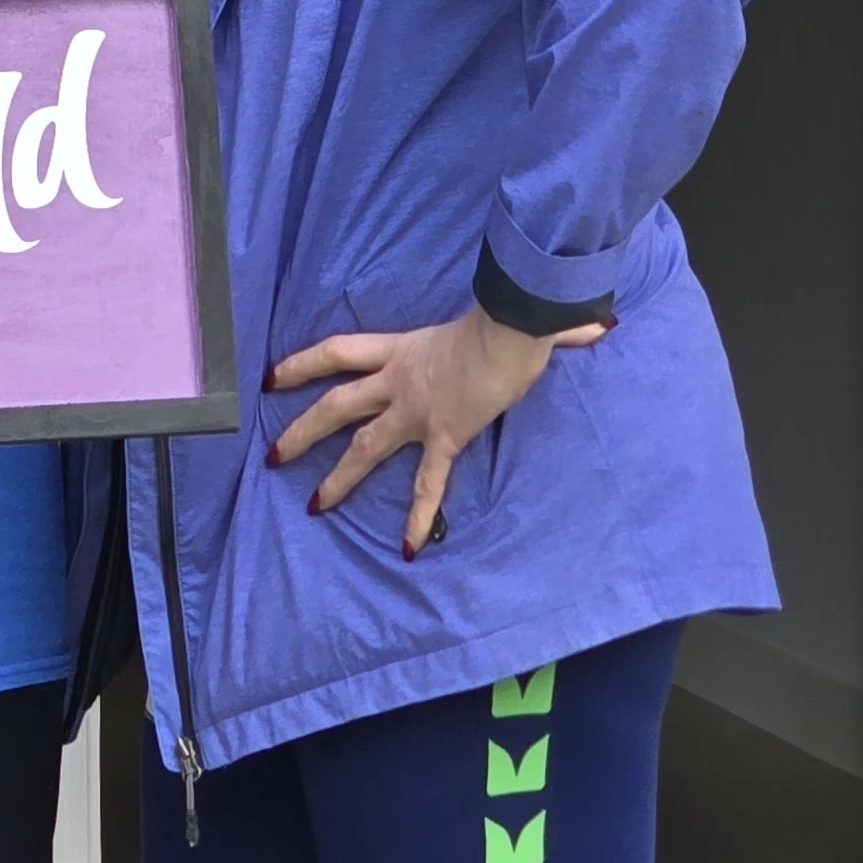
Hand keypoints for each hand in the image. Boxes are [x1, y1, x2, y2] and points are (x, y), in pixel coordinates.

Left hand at [266, 304, 609, 556]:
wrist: (513, 326)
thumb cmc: (506, 313)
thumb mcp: (501, 313)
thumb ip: (534, 321)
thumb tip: (591, 322)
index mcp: (401, 348)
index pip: (337, 351)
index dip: (302, 364)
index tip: (271, 377)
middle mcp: (398, 381)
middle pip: (334, 406)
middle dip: (301, 432)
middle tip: (273, 456)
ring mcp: (416, 411)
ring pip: (362, 448)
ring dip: (337, 478)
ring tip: (313, 506)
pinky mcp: (442, 436)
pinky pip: (425, 484)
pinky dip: (417, 517)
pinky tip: (409, 549)